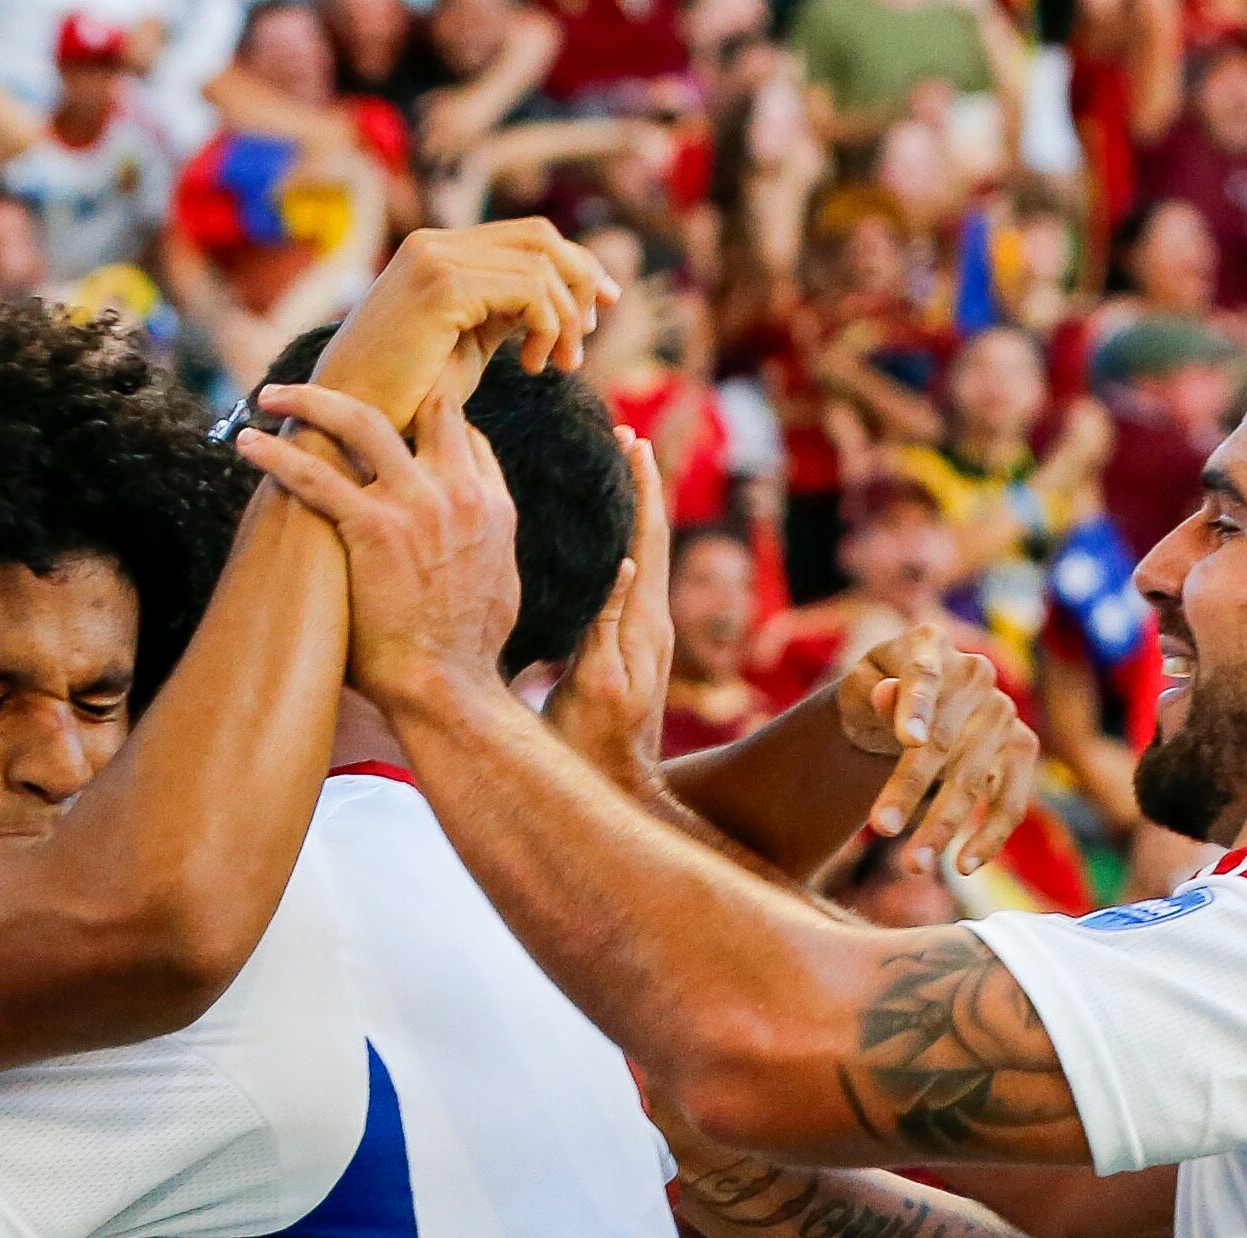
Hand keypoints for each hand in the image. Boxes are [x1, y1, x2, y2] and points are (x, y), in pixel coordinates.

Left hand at [240, 381, 521, 716]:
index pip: (464, 435)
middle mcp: (458, 492)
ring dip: (312, 400)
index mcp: (492, 506)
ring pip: (362, 420)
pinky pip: (314, 475)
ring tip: (273, 396)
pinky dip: (276, 454)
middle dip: (387, 389)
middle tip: (337, 390)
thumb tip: (470, 544)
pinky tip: (248, 443)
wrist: (449, 689)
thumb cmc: (466, 656)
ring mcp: (416, 504)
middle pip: (427, 407)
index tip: (393, 422)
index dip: (428, 423)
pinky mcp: (372, 527)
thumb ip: (485, 548)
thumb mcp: (501, 588)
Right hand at [315, 219, 616, 419]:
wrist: (346, 423)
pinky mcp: (441, 285)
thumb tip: (556, 305)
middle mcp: (435, 244)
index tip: (600, 311)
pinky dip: (547, 327)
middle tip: (586, 337)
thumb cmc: (402, 399)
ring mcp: (435, 258)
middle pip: (542, 238)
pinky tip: (533, 364)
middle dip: (581, 283)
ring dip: (564, 319)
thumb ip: (503, 314)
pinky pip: (529, 291)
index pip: (527, 237)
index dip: (575, 267)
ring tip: (557, 364)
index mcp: (437, 252)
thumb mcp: (466, 345)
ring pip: (542, 266)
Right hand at [542, 431, 673, 788]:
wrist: (612, 789)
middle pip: (654, 539)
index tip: (633, 442)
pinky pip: (634, 578)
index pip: (649, 540)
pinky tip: (612, 537)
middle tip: (628, 440)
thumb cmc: (592, 745)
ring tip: (625, 471)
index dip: (642, 490)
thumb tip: (628, 564)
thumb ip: (607, 627)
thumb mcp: (596, 685)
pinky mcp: (633, 648)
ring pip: (647, 556)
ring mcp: (645, 636)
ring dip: (638, 511)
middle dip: (643, 487)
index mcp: (643, 625)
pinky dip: (625, 543)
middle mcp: (652, 623)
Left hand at [834, 626, 1043, 864]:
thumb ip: (871, 692)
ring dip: (944, 825)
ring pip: (974, 778)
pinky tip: (964, 866)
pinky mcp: (1022, 749)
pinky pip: (1010, 801)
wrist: (910, 710)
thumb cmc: (877, 696)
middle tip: (880, 830)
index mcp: (929, 645)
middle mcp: (976, 674)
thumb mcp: (861, 689)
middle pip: (944, 740)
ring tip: (914, 865)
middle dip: (910, 789)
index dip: (917, 707)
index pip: (924, 675)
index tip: (910, 740)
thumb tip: (886, 694)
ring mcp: (1003, 712)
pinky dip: (989, 837)